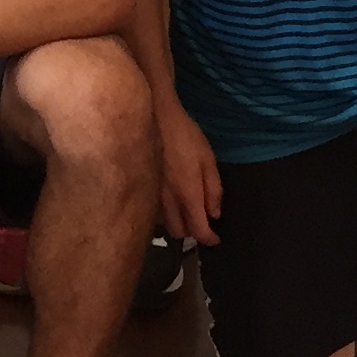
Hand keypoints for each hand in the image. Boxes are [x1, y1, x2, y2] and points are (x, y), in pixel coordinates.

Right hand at [151, 89, 220, 246]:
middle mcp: (167, 201)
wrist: (152, 117)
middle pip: (178, 232)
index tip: (216, 239)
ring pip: (163, 223)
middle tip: (200, 220)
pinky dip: (163, 212)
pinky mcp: (141, 188)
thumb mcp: (208, 159)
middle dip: (191, 231)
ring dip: (176, 222)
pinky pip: (153, 211)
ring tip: (184, 209)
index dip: (209, 239)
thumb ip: (213, 189)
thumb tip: (215, 214)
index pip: (198, 230)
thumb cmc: (185, 136)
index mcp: (187, 194)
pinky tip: (168, 199)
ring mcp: (150, 196)